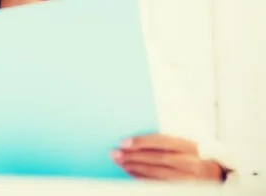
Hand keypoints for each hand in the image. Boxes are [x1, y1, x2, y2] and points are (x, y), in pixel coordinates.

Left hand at [110, 134, 224, 181]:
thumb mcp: (182, 144)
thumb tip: (135, 136)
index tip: (124, 142)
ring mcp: (188, 180)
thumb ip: (164, 140)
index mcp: (189, 146)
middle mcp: (191, 163)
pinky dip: (141, 178)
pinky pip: (158, 184)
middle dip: (133, 156)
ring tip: (119, 162)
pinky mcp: (182, 190)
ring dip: (134, 168)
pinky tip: (130, 172)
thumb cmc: (191, 154)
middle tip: (115, 153)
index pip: (163, 142)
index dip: (142, 142)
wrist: (213, 175)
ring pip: (156, 174)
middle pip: (157, 159)